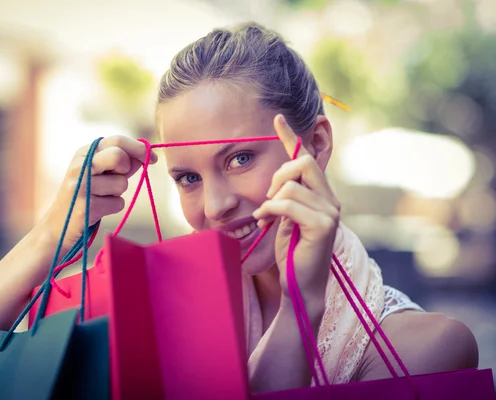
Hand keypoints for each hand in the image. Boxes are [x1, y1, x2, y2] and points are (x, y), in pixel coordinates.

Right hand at [38, 135, 156, 252]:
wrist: (59, 225)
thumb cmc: (86, 195)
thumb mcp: (101, 173)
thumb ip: (121, 163)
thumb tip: (146, 155)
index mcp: (84, 153)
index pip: (116, 140)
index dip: (139, 148)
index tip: (152, 158)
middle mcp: (80, 165)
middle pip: (118, 156)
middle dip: (127, 169)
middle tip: (120, 178)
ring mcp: (81, 185)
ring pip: (121, 184)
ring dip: (117, 194)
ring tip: (101, 198)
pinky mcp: (85, 206)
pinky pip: (118, 203)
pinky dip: (113, 207)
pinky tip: (98, 210)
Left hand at [252, 115, 339, 307]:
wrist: (299, 286)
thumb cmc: (290, 253)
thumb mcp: (285, 219)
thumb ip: (285, 198)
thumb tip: (276, 182)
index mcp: (322, 196)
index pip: (307, 158)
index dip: (291, 137)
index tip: (276, 118)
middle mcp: (330, 200)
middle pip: (303, 162)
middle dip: (278, 174)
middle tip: (267, 199)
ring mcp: (330, 212)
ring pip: (292, 184)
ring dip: (270, 200)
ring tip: (264, 218)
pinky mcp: (322, 226)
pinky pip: (288, 203)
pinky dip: (270, 211)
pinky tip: (264, 223)